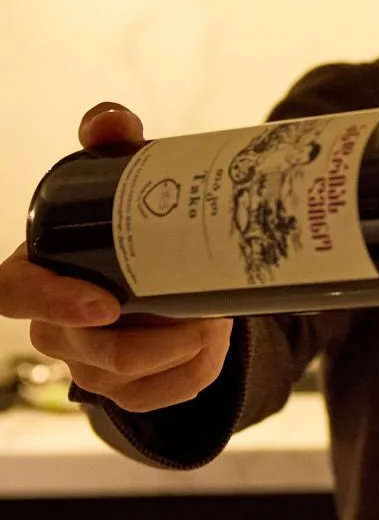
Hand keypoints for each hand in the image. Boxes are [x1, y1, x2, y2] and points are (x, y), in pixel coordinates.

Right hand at [0, 103, 232, 412]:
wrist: (152, 279)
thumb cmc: (121, 228)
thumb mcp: (114, 180)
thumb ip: (108, 141)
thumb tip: (114, 123)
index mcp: (32, 273)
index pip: (13, 295)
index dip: (52, 301)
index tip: (105, 302)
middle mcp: (52, 328)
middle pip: (98, 349)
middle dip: (159, 336)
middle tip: (206, 311)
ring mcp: (86, 365)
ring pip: (135, 376)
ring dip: (186, 352)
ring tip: (218, 319)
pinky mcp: (124, 392)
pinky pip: (162, 396)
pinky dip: (196, 372)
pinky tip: (213, 345)